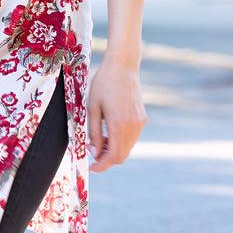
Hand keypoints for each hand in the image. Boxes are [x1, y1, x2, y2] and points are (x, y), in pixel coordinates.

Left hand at [87, 55, 147, 172]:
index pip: (113, 157)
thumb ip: (94, 132)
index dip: (101, 166)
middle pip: (122, 155)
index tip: (91, 168)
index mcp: (119, 124)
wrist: (123, 65)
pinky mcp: (142, 118)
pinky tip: (108, 131)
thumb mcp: (93, 107)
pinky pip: (131, 137)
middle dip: (106, 159)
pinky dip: (120, 141)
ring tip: (98, 140)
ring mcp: (140, 123)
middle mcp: (133, 126)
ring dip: (114, 150)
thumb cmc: (104, 83)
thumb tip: (95, 153)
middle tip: (91, 151)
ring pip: (128, 148)